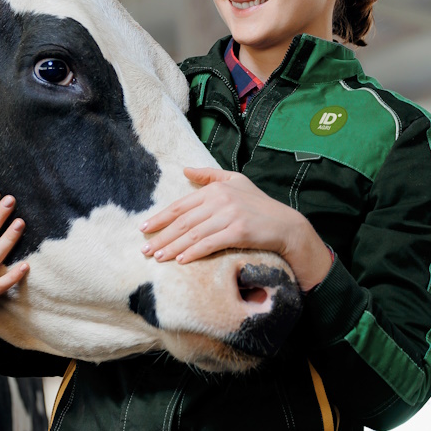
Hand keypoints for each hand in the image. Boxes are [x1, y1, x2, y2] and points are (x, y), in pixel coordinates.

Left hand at [140, 167, 332, 289]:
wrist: (286, 225)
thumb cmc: (259, 205)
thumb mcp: (236, 181)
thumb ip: (210, 175)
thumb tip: (185, 170)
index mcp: (216, 189)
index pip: (181, 205)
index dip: (160, 218)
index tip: (144, 228)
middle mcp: (221, 199)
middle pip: (183, 221)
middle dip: (161, 236)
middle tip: (145, 249)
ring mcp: (230, 215)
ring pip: (193, 234)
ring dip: (173, 247)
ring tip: (158, 257)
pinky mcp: (239, 231)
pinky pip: (210, 244)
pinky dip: (194, 252)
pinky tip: (181, 260)